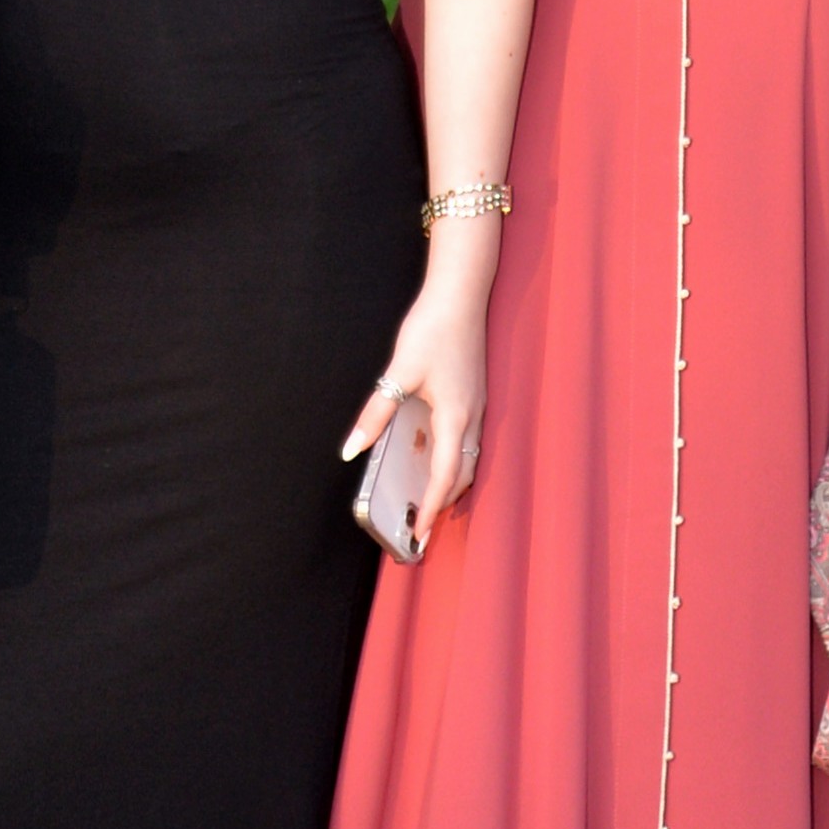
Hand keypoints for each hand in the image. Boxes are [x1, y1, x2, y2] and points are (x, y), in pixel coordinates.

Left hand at [342, 255, 493, 548]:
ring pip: (466, 458)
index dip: (430, 508)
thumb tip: (352, 448)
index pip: (443, 477)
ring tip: (424, 502)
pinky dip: (450, 458)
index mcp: (454, 417)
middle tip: (420, 529)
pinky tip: (428, 455)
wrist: (462, 294)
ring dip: (447, 483)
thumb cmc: (432, 330)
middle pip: (460, 475)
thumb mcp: (398, 373)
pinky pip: (465, 440)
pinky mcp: (472, 395)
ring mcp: (476, 406)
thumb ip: (376, 413)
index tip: (418, 534)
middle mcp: (471, 417)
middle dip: (441, 504)